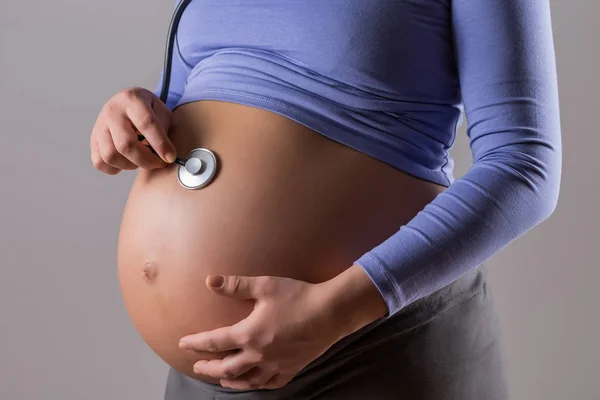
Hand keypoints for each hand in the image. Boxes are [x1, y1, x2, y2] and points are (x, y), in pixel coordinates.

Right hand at [90, 87, 175, 174]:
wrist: (127, 103)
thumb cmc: (148, 110)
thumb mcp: (162, 111)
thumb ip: (164, 129)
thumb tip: (165, 154)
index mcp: (132, 99)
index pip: (146, 123)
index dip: (160, 143)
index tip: (170, 157)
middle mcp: (112, 111)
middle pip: (126, 144)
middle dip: (146, 160)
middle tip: (159, 163)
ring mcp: (99, 126)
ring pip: (111, 155)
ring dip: (130, 164)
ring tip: (142, 160)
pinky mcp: (93, 140)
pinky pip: (99, 162)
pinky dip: (115, 168)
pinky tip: (127, 161)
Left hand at [178, 274, 344, 390]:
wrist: (331, 312)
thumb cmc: (298, 296)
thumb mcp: (266, 285)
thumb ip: (236, 285)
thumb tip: (210, 281)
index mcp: (249, 334)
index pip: (215, 342)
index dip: (196, 343)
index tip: (183, 343)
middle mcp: (260, 354)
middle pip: (226, 367)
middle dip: (208, 368)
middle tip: (197, 367)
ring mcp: (276, 364)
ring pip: (247, 380)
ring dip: (230, 380)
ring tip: (221, 378)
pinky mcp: (292, 368)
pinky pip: (270, 383)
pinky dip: (258, 384)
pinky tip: (254, 381)